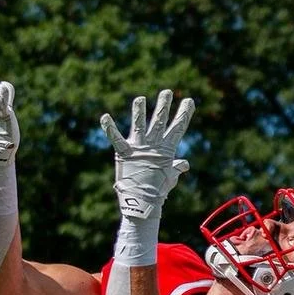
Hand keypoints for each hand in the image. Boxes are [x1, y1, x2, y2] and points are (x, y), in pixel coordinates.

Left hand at [100, 90, 194, 220]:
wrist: (143, 202)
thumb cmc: (157, 190)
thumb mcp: (170, 177)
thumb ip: (177, 167)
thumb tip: (185, 164)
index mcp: (166, 150)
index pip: (177, 128)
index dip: (183, 114)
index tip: (189, 101)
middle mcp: (153, 146)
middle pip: (160, 121)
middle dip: (163, 106)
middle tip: (167, 91)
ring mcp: (139, 148)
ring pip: (139, 125)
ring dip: (139, 111)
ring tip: (139, 99)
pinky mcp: (124, 153)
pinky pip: (115, 138)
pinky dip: (109, 128)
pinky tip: (104, 116)